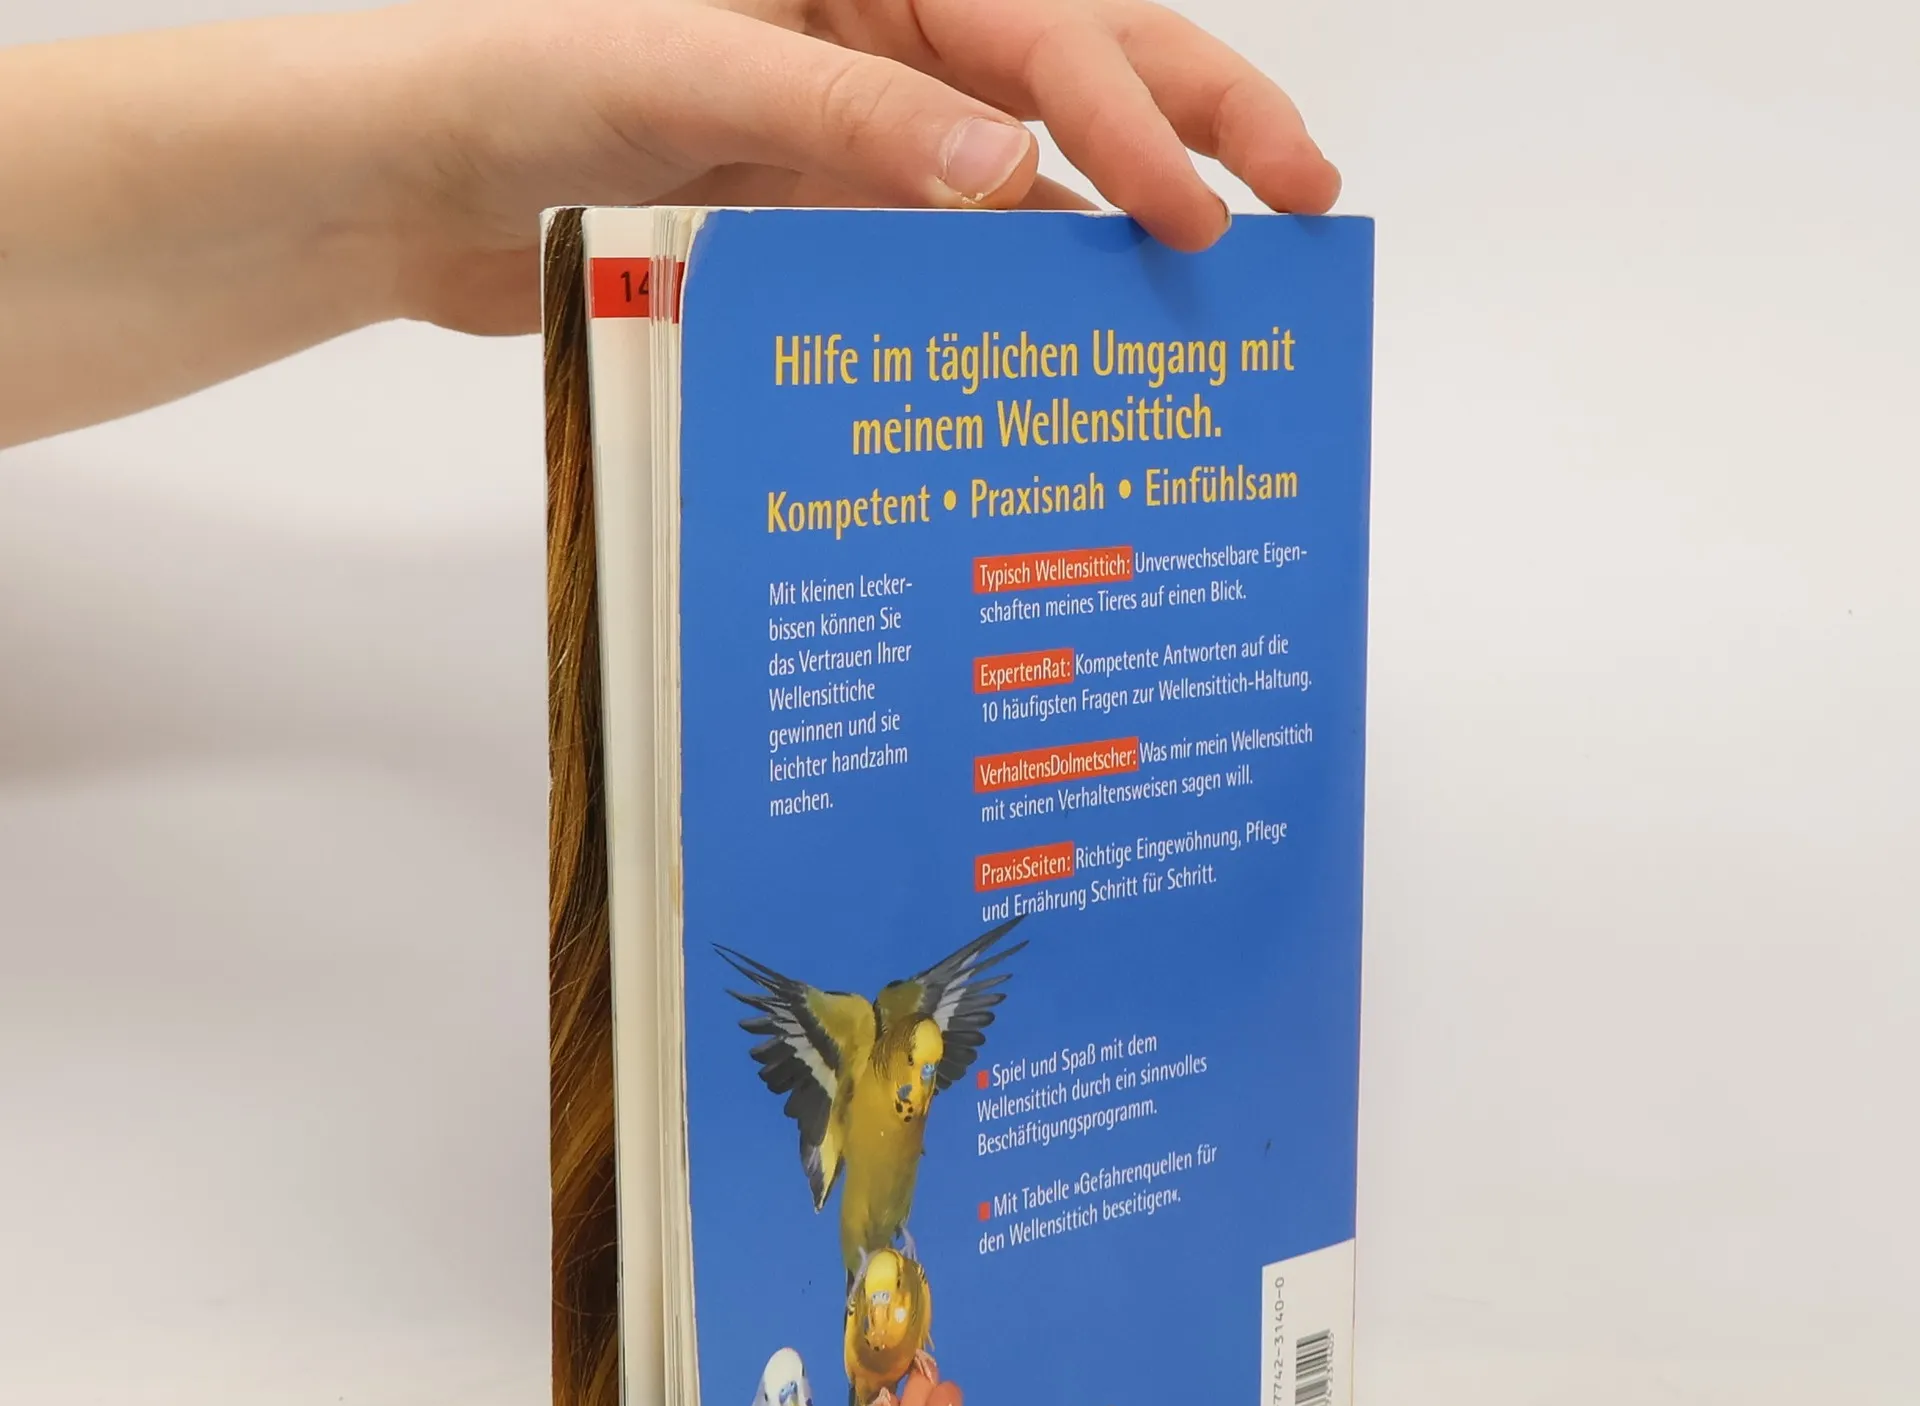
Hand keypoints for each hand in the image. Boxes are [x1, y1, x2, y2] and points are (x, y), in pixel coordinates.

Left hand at [0, 3, 1337, 440]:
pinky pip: (943, 250)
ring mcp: (854, 130)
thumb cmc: (506, 73)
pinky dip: (1005, 294)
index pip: (1037, 24)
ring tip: (1209, 302)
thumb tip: (1009, 177)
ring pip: (1024, 169)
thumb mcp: (678, 72)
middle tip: (1305, 204)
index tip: (1206, 209)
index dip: (1137, 108)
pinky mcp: (819, 217)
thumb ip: (842, 115)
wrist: (398, 174)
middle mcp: (874, 33)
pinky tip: (1063, 347)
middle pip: (1075, 60)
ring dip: (1113, 228)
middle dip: (1193, 123)